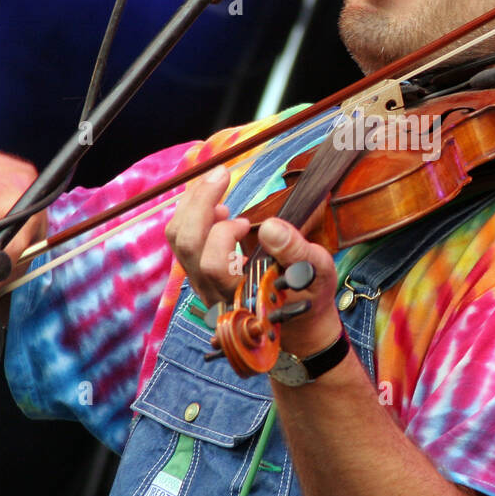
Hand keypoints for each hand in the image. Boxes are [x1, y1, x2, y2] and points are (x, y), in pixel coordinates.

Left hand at [165, 166, 342, 357]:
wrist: (298, 322)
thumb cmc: (309, 294)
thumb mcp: (317, 272)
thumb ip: (296, 251)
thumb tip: (270, 226)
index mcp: (240, 297)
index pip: (213, 265)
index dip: (223, 234)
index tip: (245, 222)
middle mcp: (213, 293)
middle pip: (186, 245)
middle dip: (200, 202)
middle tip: (222, 173)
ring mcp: (202, 283)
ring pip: (177, 240)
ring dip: (192, 204)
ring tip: (217, 185)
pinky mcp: (200, 273)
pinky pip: (181, 239)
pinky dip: (191, 212)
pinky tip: (213, 202)